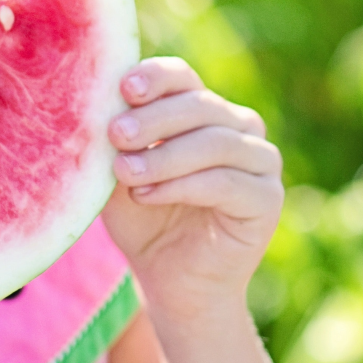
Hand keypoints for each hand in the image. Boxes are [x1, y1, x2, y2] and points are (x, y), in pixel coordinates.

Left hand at [102, 57, 283, 324]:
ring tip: (125, 173)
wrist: (172, 284)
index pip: (183, 78)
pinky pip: (226, 182)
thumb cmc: (144, 224)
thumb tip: (95, 104)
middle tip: (115, 134)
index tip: (123, 88)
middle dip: (154, 119)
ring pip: (215, 142)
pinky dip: (183, 186)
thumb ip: (116, 143)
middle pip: (200, 105)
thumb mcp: (120, 177)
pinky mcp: (268, 198)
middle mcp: (239, 128)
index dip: (155, 78)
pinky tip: (147, 195)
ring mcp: (260, 162)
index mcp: (204, 112)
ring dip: (165, 156)